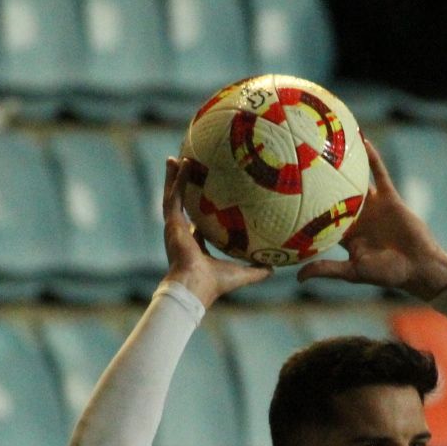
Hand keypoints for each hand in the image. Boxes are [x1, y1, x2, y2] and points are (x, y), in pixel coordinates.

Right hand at [158, 157, 270, 306]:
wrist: (195, 286)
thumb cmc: (215, 283)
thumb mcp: (241, 274)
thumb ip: (257, 270)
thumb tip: (275, 268)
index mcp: (195, 246)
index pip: (196, 227)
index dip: (199, 213)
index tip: (203, 201)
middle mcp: (182, 235)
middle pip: (181, 205)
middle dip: (181, 187)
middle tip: (185, 169)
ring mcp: (174, 227)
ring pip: (172, 195)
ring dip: (173, 177)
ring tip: (175, 159)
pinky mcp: (172, 222)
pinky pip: (174, 195)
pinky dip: (177, 179)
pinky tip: (182, 163)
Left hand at [297, 139, 446, 299]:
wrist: (418, 266)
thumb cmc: (386, 273)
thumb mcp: (353, 271)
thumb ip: (327, 269)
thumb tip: (297, 277)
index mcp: (347, 235)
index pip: (323, 219)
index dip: (308, 209)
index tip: (287, 197)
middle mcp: (358, 218)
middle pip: (336, 195)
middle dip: (321, 182)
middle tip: (300, 161)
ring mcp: (373, 206)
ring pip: (355, 181)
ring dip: (345, 164)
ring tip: (328, 143)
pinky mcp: (389, 197)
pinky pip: (379, 173)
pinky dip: (372, 158)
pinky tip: (361, 140)